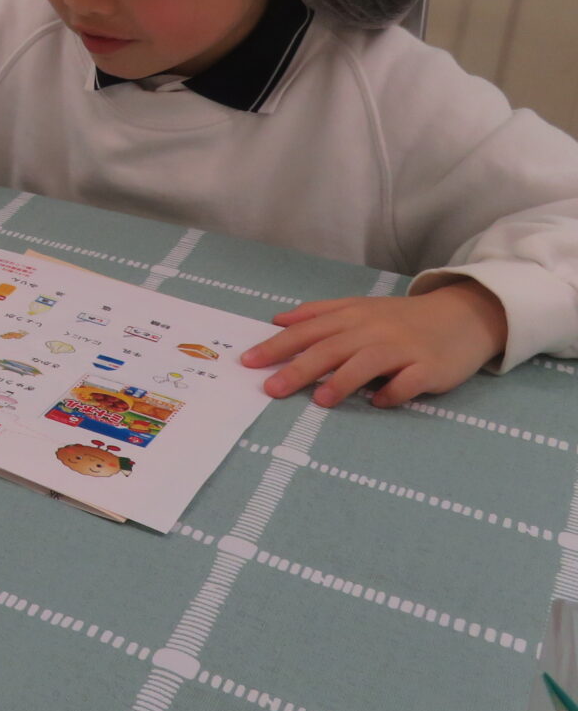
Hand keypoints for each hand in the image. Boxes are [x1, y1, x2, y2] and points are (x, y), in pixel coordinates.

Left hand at [242, 279, 507, 407]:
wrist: (462, 316)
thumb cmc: (401, 318)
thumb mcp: (358, 307)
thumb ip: (318, 313)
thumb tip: (277, 320)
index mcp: (352, 315)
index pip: (308, 331)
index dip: (277, 346)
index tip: (248, 362)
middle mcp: (374, 330)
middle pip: (331, 348)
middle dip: (298, 368)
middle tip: (271, 388)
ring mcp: (403, 348)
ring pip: (367, 362)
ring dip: (342, 382)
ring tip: (319, 401)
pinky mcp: (430, 367)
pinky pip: (409, 382)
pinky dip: (393, 393)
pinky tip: (378, 403)